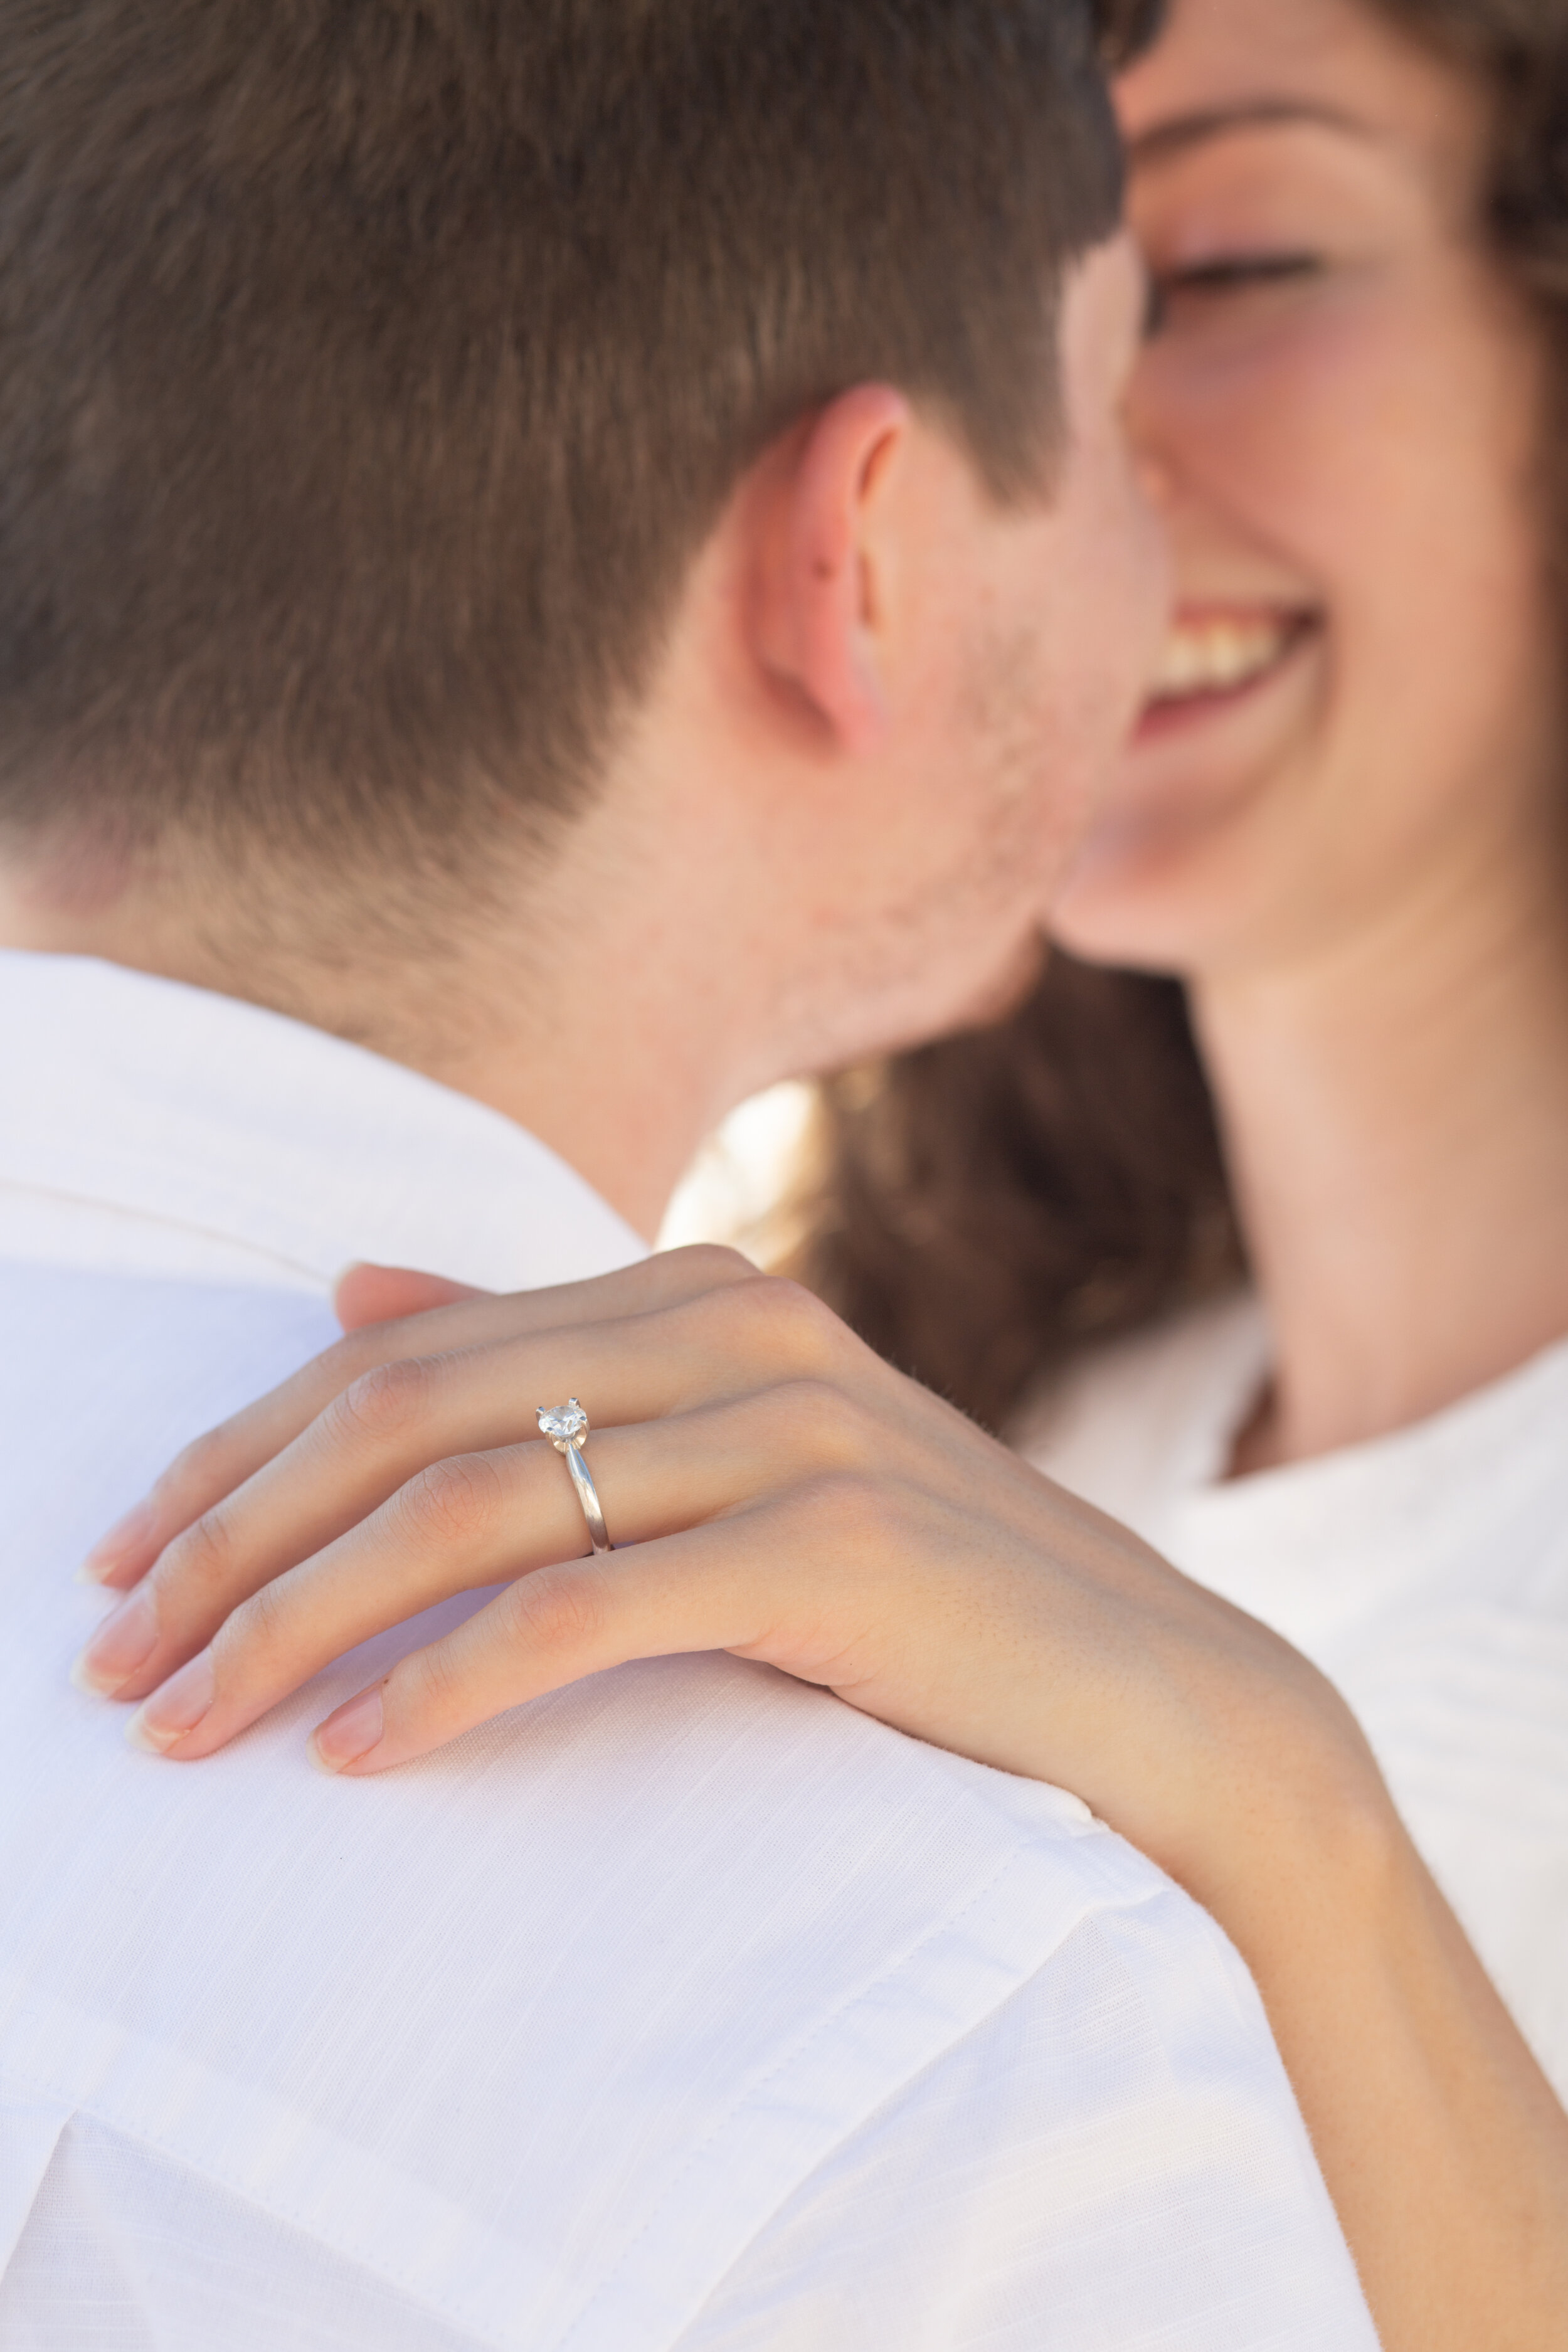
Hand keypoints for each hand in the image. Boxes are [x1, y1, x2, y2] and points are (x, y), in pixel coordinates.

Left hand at [70, 1250, 1567, 2351]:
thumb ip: (557, 1365)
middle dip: (233, 1535)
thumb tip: (353, 1287)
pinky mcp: (826, 1551)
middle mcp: (736, 1328)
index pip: (405, 1349)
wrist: (1153, 1691)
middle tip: (118, 1657)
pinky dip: (452, 1680)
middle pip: (410, 1409)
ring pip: (473, 1500)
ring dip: (302, 1617)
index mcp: (700, 1289)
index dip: (243, 1451)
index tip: (134, 1561)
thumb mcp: (730, 1456)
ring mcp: (787, 1430)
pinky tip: (362, 1753)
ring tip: (197, 1719)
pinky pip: (586, 1609)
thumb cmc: (925, 1592)